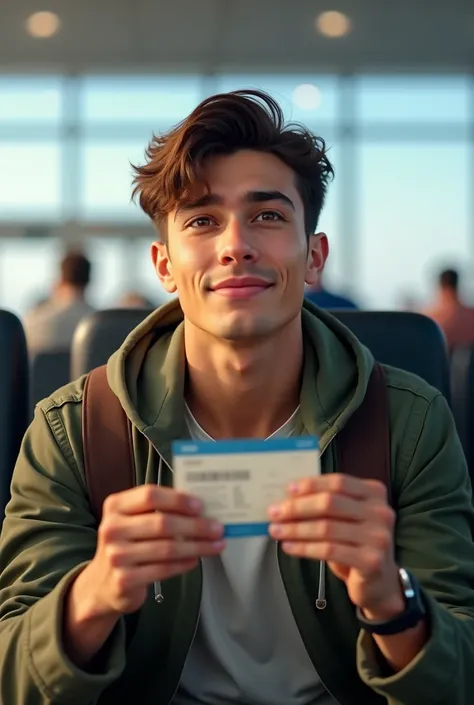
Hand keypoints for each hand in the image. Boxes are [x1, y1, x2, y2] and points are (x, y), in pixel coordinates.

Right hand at [86, 484, 224, 615]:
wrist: (102, 584)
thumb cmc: (127, 544)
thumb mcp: (132, 520)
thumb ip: (157, 510)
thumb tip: (199, 507)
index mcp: (115, 506)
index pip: (150, 495)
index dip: (178, 499)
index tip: (200, 506)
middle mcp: (112, 528)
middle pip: (162, 523)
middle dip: (195, 526)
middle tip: (217, 528)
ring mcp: (116, 556)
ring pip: (167, 548)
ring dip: (197, 546)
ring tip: (216, 545)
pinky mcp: (125, 580)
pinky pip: (163, 569)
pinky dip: (183, 564)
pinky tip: (196, 560)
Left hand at [267, 474, 402, 617]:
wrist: (380, 582)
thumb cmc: (356, 543)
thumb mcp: (347, 517)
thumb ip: (327, 503)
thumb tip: (288, 497)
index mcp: (374, 492)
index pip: (338, 482)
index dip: (311, 485)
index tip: (288, 489)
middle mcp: (380, 512)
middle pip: (330, 503)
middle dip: (297, 507)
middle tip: (274, 512)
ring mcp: (378, 537)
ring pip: (326, 528)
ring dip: (295, 529)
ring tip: (276, 530)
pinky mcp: (371, 561)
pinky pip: (329, 550)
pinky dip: (304, 548)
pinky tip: (289, 546)